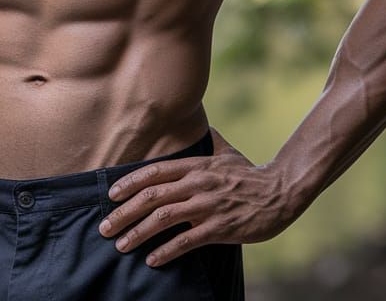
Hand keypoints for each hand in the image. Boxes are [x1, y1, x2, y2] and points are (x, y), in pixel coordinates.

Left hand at [98, 128, 300, 267]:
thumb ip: (207, 141)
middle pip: (152, 196)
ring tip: (121, 244)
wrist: (280, 192)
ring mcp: (207, 205)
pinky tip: (152, 259)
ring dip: (138, 232)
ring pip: (163, 218)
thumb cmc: (250, 173)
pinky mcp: (219, 227)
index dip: (129, 183)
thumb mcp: (225, 151)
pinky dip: (166, 250)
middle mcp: (196, 183)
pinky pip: (187, 240)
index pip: (154, 172)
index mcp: (195, 165)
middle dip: (124, 212)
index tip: (111, 195)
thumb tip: (197, 125)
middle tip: (105, 227)